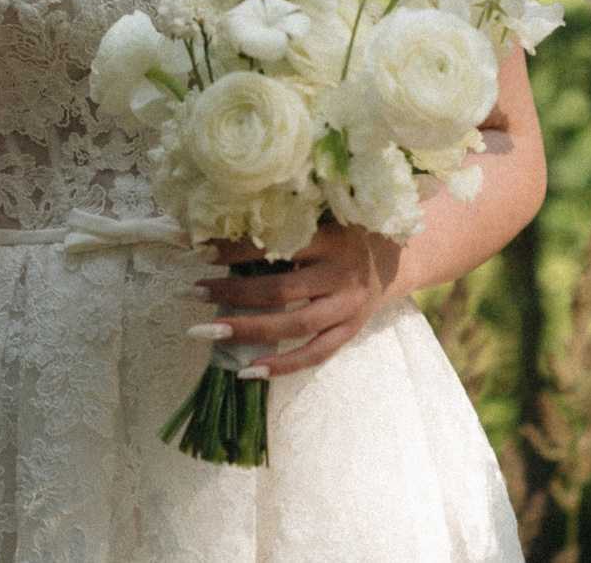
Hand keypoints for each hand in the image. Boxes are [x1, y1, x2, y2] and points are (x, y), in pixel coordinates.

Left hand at [196, 222, 404, 377]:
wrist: (396, 256)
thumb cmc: (344, 232)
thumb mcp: (321, 220)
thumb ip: (285, 226)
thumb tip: (221, 227)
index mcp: (330, 240)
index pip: (277, 246)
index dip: (236, 250)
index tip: (199, 252)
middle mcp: (341, 275)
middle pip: (281, 290)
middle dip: (232, 292)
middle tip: (193, 292)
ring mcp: (348, 308)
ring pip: (294, 325)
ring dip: (247, 329)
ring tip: (206, 330)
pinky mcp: (350, 332)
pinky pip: (315, 355)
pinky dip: (281, 365)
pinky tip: (246, 370)